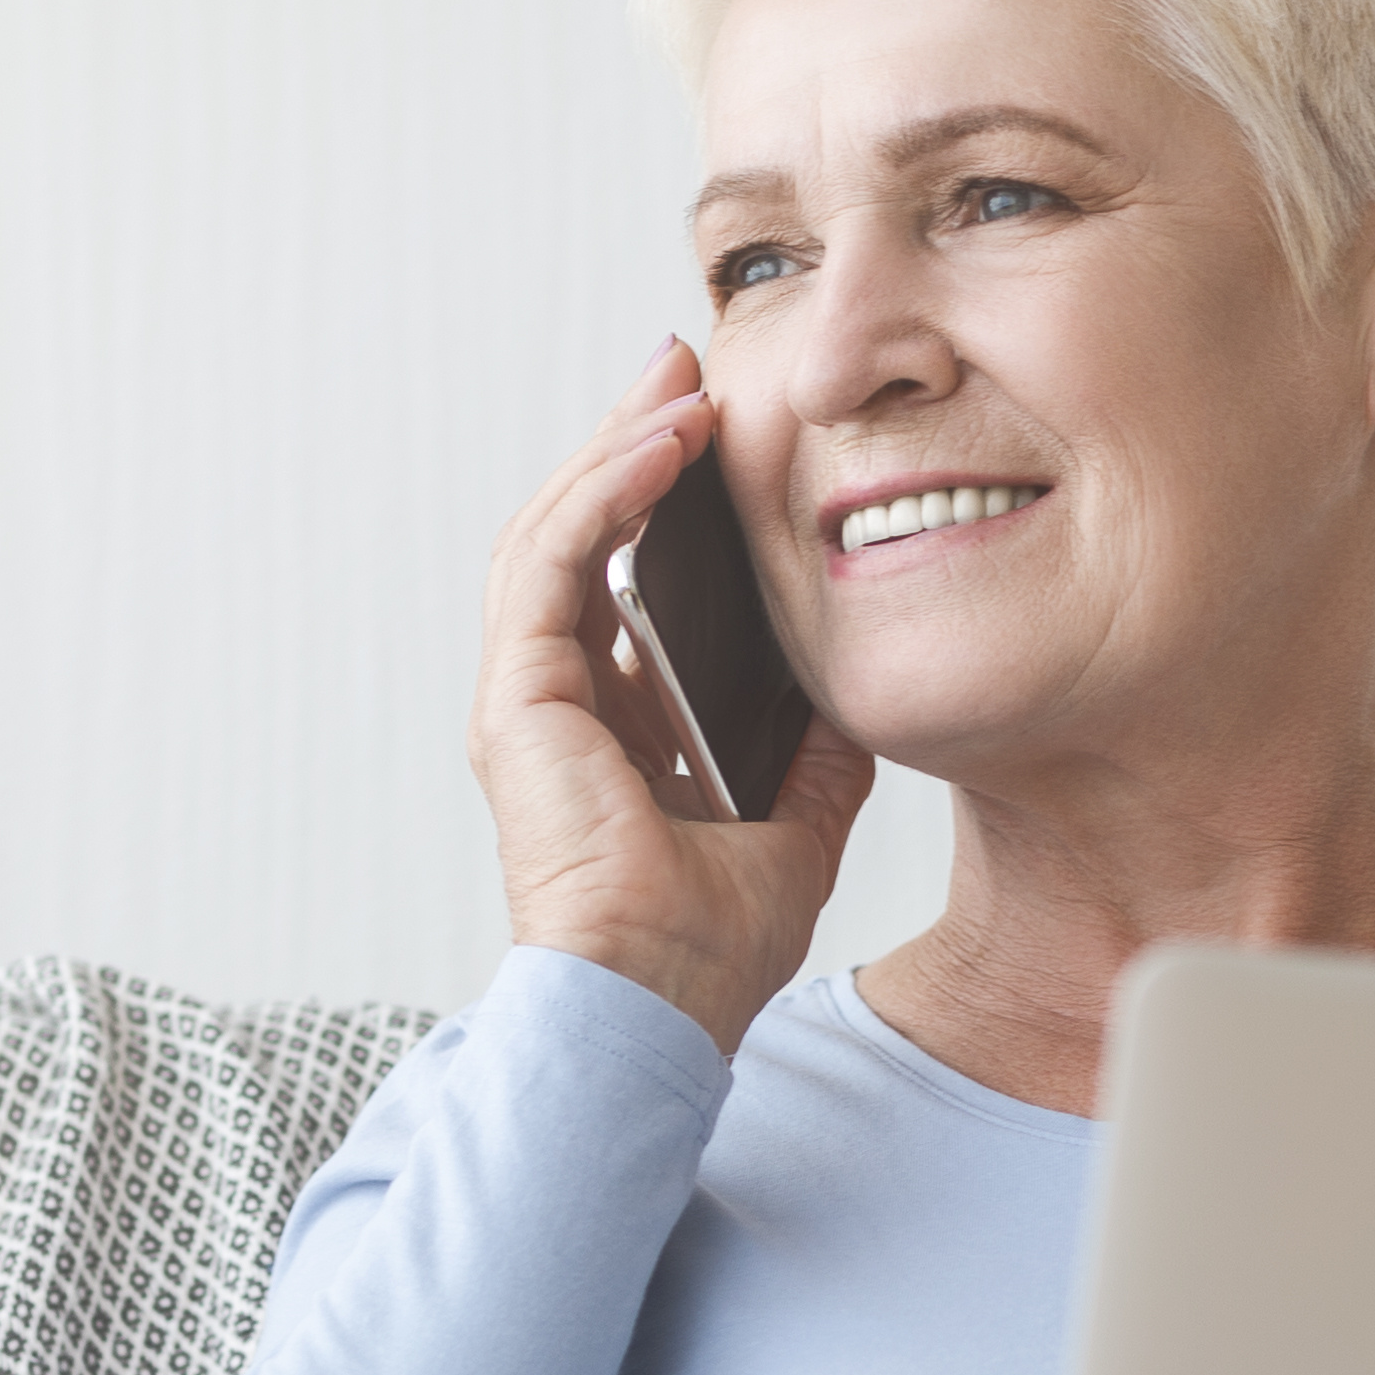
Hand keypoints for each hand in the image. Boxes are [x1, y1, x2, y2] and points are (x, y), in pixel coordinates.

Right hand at [472, 339, 877, 1051]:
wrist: (660, 1006)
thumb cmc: (708, 946)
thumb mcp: (800, 821)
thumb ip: (815, 752)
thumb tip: (855, 691)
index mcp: (607, 726)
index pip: (621, 580)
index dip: (661, 501)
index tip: (716, 433)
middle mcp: (556, 703)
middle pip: (580, 537)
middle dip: (631, 443)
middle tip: (685, 368)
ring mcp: (527, 698)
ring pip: (557, 531)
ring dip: (619, 447)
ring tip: (679, 382)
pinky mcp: (519, 699)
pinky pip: (557, 561)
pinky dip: (606, 492)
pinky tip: (663, 443)